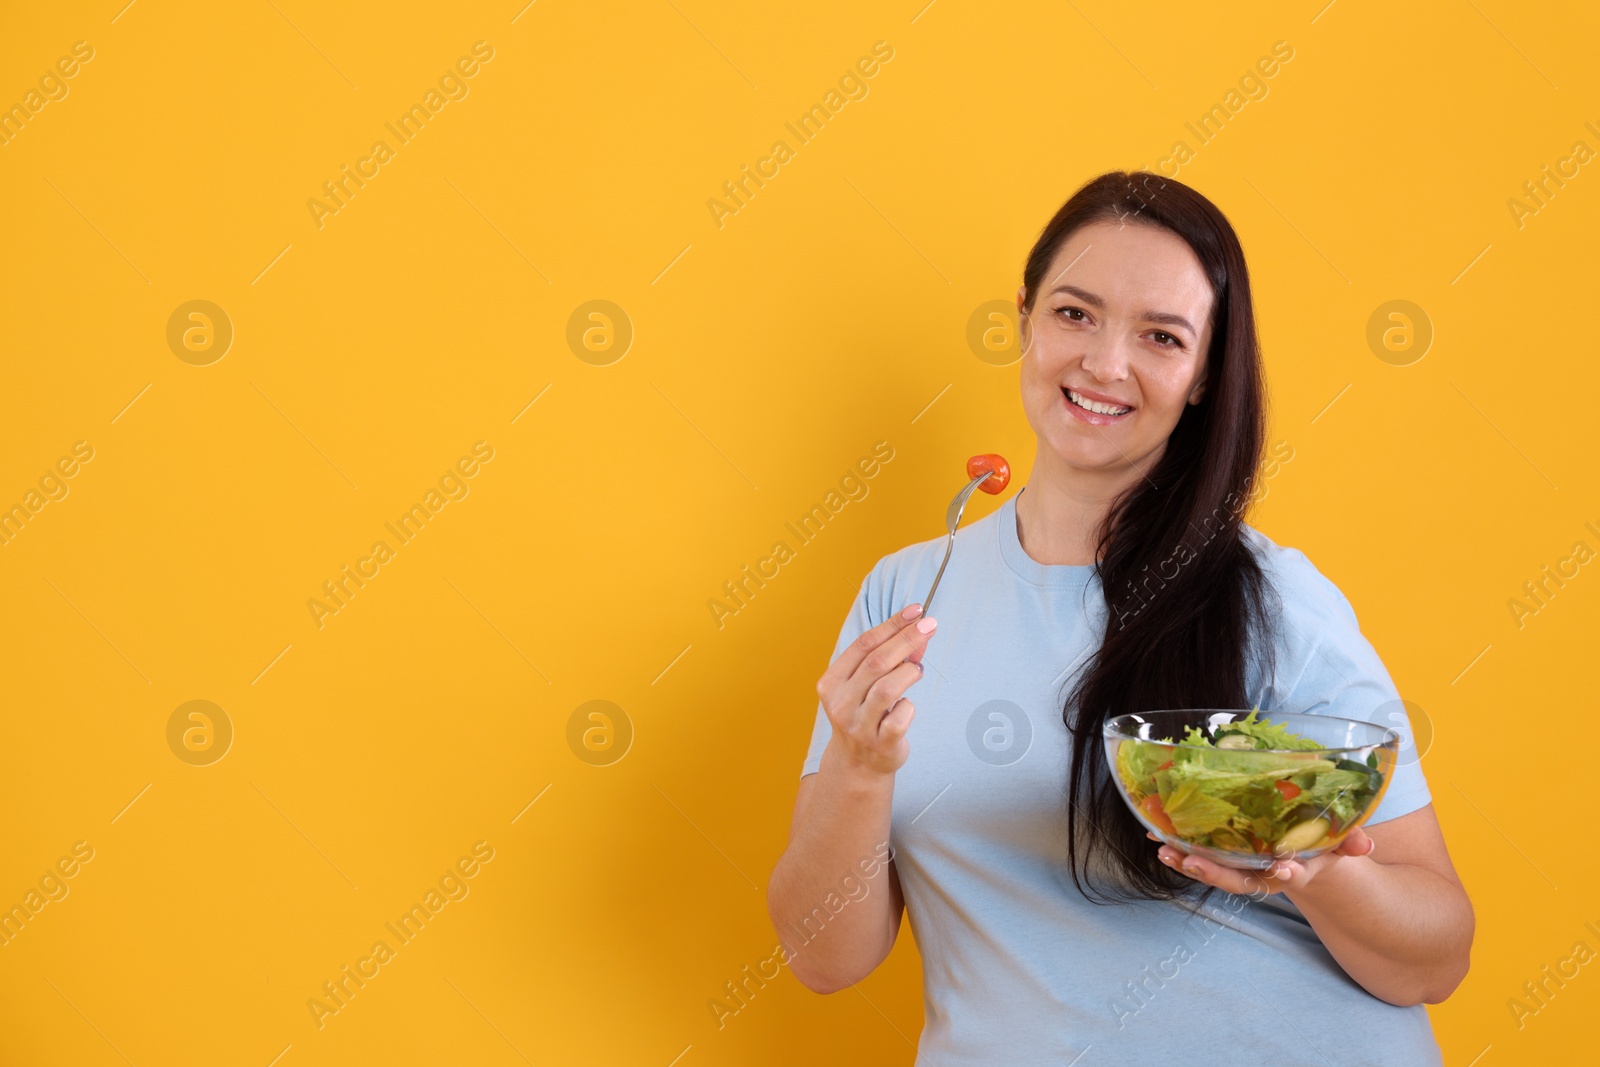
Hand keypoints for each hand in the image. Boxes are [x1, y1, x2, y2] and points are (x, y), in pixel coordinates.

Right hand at [816, 604, 937, 777]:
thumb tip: (920, 630)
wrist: (858, 763)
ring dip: (908, 672)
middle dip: (906, 639)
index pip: (863, 644)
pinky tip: (907, 705)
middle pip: (876, 662)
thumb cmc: (865, 714)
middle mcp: (841, 703)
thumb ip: (891, 658)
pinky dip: (909, 706)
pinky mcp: (879, 744)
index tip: (915, 611)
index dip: (891, 625)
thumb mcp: (869, 685)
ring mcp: (858, 725)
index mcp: (832, 682)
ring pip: (887, 688)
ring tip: (917, 669)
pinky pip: (899, 718)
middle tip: (930, 625)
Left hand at [1148, 827, 1376, 896]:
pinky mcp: (1226, 860)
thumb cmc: (1319, 846)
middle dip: (1216, 871)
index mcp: (1296, 868)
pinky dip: (1179, 849)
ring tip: (1165, 852)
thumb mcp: (1337, 844)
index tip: (1283, 868)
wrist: (1301, 858)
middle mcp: (1265, 873)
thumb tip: (1366, 844)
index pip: (1293, 874)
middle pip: (1241, 878)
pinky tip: (1158, 837)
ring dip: (1189, 862)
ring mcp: (1243, 869)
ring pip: (1216, 871)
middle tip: (1191, 860)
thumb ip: (1350, 843)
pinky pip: (1202, 857)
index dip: (1289, 872)